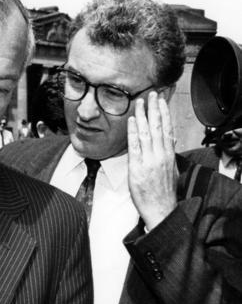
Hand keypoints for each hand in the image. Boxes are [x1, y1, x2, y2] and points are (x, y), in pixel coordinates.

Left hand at [127, 91, 177, 229]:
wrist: (160, 209)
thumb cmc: (163, 192)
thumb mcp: (171, 170)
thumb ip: (168, 154)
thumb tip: (170, 140)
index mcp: (169, 155)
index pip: (167, 129)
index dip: (164, 113)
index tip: (162, 100)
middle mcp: (161, 155)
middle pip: (158, 127)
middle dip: (155, 108)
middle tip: (151, 94)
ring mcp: (149, 160)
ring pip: (147, 133)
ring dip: (143, 115)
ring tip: (140, 101)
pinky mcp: (138, 167)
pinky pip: (135, 146)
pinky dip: (134, 132)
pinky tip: (132, 120)